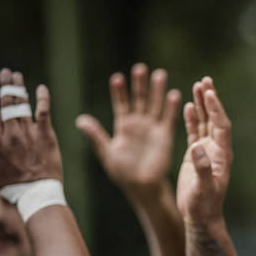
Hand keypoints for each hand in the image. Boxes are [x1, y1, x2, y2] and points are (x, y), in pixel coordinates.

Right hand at [0, 68, 62, 185]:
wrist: (37, 194)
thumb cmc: (14, 188)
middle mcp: (11, 135)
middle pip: (7, 105)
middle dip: (6, 86)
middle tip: (6, 72)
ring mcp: (29, 134)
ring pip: (23, 106)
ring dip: (20, 89)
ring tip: (17, 76)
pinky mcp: (47, 137)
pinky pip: (44, 113)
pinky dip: (43, 99)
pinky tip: (41, 88)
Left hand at [76, 63, 180, 194]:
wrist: (142, 186)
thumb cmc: (123, 173)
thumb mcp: (107, 153)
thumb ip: (96, 135)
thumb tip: (81, 120)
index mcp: (123, 126)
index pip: (121, 103)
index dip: (119, 91)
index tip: (117, 78)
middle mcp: (139, 124)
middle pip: (139, 99)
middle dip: (140, 84)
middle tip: (140, 68)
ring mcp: (153, 128)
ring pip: (155, 105)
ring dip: (157, 91)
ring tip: (159, 74)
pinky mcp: (165, 136)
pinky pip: (169, 119)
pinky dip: (172, 108)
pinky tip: (174, 94)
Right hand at [176, 76, 232, 224]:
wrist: (200, 216)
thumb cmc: (204, 205)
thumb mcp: (203, 188)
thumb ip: (202, 168)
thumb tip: (198, 147)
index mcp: (222, 155)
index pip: (221, 126)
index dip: (216, 109)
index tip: (210, 93)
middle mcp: (217, 149)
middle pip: (215, 119)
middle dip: (210, 100)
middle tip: (206, 80)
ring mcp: (207, 151)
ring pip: (204, 122)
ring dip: (201, 105)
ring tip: (197, 85)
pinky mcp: (196, 155)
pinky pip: (194, 132)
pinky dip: (191, 119)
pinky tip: (186, 106)